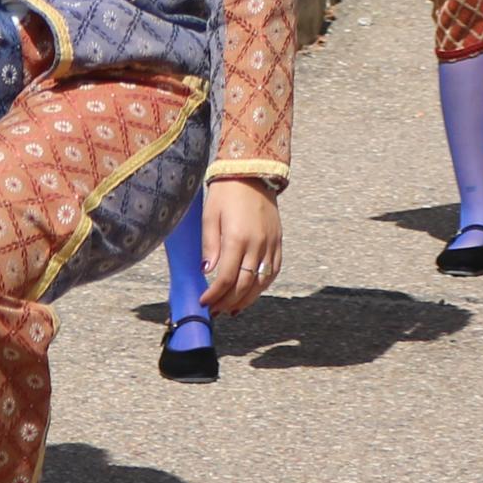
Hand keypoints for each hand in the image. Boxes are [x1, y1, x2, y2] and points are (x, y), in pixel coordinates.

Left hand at [198, 180, 282, 311]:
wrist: (252, 173)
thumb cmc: (226, 193)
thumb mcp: (210, 216)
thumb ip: (210, 246)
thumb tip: (207, 271)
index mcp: (237, 239)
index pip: (225, 279)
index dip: (214, 295)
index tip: (204, 302)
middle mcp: (257, 245)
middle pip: (244, 286)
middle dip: (228, 302)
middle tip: (216, 310)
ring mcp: (271, 244)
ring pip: (261, 283)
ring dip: (246, 299)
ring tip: (232, 308)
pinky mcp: (278, 241)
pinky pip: (274, 271)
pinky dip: (263, 286)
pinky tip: (252, 293)